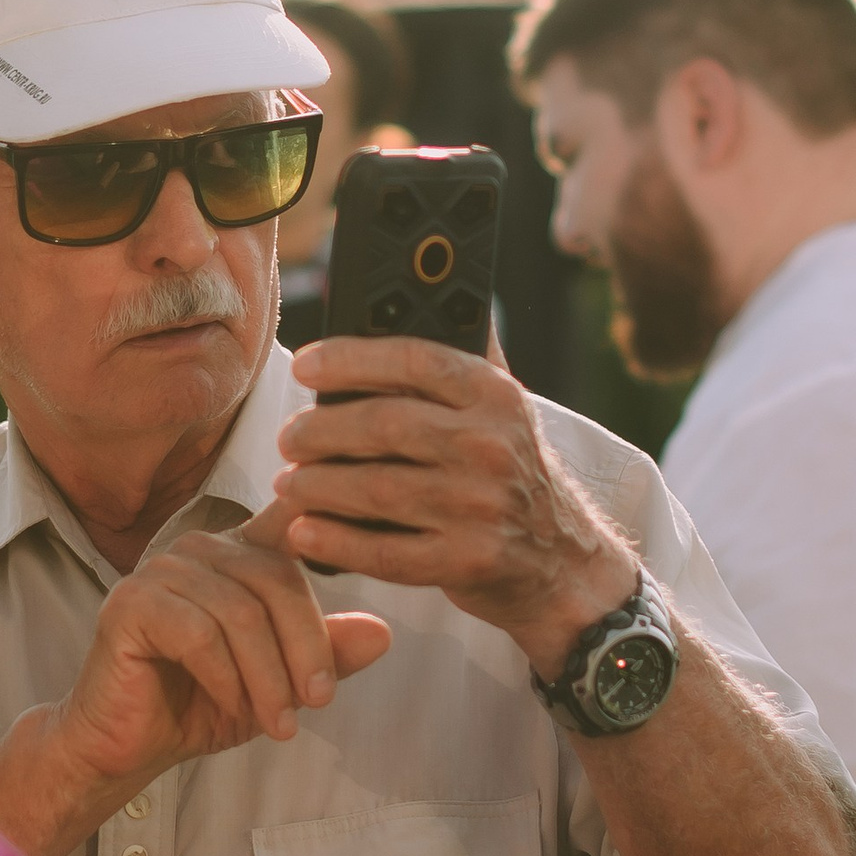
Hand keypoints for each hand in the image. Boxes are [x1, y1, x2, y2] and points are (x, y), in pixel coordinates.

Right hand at [0, 506, 391, 855]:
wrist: (126, 745)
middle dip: (306, 648)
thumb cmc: (200, 705)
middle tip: (318, 704)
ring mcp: (160, 569)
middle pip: (276, 579)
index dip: (326, 511)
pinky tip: (232, 707)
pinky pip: (198, 633)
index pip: (291, 521)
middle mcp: (199, 547)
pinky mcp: (129, 603)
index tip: (370, 518)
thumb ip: (327, 656)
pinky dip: (226, 678)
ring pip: (241, 613)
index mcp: (237, 552)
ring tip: (279, 723)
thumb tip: (384, 633)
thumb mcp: (280, 684)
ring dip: (268, 677)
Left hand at [278, 338, 638, 672]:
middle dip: (319, 430)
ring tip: (289, 482)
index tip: (306, 366)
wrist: (566, 563)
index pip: (415, 360)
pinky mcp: (466, 562)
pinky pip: (383, 551)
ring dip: (316, 486)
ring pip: (375, 489)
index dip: (351, 358)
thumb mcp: (506, 410)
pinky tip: (303, 531)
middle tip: (289, 437)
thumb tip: (422, 292)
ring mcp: (480, 509)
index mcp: (496, 398)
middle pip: (383, 425)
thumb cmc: (516, 476)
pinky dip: (335, 541)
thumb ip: (468, 356)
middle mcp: (491, 447)